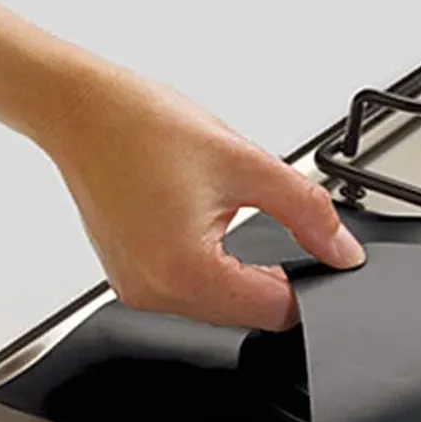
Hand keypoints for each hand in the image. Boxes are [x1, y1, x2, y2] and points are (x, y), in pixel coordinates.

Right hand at [40, 62, 363, 331]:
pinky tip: (201, 223)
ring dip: (240, 271)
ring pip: (222, 305)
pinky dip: (211, 267)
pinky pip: (191, 291)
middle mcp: (157, 293)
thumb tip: (343, 252)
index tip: (315, 252)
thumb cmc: (140, 125)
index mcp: (185, 271)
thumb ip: (309, 213)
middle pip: (249, 314)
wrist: (77, 107)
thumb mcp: (246, 163)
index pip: (276, 312)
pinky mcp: (132, 280)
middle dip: (273, 276)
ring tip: (221, 212)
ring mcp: (139, 291)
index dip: (308, 285)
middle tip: (265, 218)